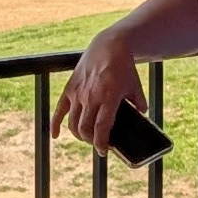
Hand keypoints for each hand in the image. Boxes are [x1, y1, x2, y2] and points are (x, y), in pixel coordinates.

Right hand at [56, 22, 140, 146]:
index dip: (101, 143)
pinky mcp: (70, 88)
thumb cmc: (124, 67)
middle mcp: (91, 97)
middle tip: (97, 143)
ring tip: (86, 137)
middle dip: (91, 141)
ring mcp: (78, 93)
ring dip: (78, 134)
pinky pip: (59, 110)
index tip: (104, 151)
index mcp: (109, 97)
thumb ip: (139, 103)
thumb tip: (142, 114)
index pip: (101, 128)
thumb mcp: (135, 86)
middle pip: (85, 129)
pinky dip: (55, 125)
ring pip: (73, 123)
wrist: (109, 46)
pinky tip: (55, 135)